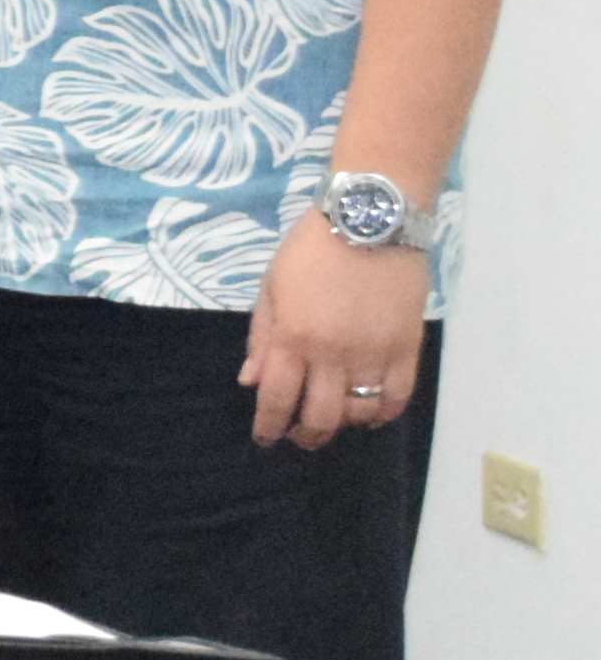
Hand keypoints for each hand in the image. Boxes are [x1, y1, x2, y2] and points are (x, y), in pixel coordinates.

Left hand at [242, 213, 427, 448]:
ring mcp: (375, 353)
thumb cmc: (311, 249)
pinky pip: (398, 396)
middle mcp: (334, 353)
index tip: (265, 438)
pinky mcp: (407, 348)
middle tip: (297, 437)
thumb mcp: (271, 287)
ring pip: (360, 411)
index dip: (269, 426)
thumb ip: (262, 337)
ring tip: (332, 420)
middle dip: (305, 435)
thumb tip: (251, 381)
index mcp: (294, 337)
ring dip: (343, 424)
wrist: (370, 221)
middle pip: (321, 416)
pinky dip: (383, 413)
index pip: (278, 399)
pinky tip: (371, 414)